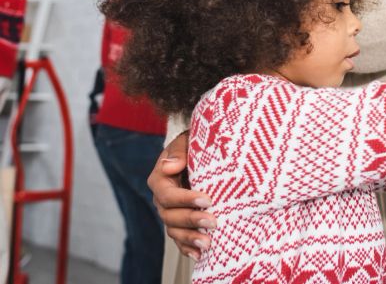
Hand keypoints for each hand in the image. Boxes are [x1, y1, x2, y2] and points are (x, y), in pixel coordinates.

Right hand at [148, 132, 214, 259]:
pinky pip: (179, 239)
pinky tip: (199, 255)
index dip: (186, 199)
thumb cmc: (193, 145)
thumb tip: (170, 166)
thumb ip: (178, 152)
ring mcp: (170, 212)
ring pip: (174, 230)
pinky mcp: (180, 222)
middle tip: (213, 222)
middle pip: (170, 216)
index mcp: (160, 179)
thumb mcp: (186, 142)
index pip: (168, 194)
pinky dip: (188, 248)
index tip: (207, 199)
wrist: (200, 151)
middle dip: (192, 220)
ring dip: (190, 238)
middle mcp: (162, 199)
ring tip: (208, 244)